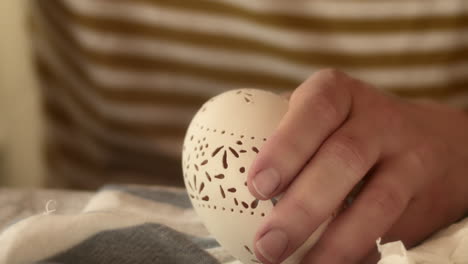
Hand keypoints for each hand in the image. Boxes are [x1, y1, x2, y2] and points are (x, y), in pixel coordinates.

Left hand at [247, 69, 467, 263]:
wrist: (434, 143)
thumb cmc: (349, 128)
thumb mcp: (320, 115)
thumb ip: (280, 134)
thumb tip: (222, 175)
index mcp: (339, 94)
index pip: (315, 110)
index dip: (286, 147)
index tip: (256, 187)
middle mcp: (378, 120)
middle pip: (343, 158)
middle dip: (303, 206)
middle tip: (268, 245)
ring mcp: (406, 158)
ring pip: (377, 201)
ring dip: (335, 242)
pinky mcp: (423, 197)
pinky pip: (392, 228)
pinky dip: (361, 251)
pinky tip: (333, 263)